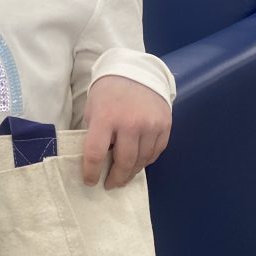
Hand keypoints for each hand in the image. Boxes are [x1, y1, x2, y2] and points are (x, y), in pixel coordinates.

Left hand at [82, 75, 170, 189]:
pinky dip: (146, 160)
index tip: (90, 181)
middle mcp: (130, 123)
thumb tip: (97, 161)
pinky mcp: (165, 125)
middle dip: (115, 178)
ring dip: (132, 172)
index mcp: (106, 118)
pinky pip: (156, 152)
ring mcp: (150, 125)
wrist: (136, 71)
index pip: (96, 154)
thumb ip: (94, 133)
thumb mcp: (93, 109)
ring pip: (142, 160)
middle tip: (110, 184)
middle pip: (123, 162)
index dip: (91, 172)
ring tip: (124, 177)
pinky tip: (138, 162)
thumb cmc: (109, 92)